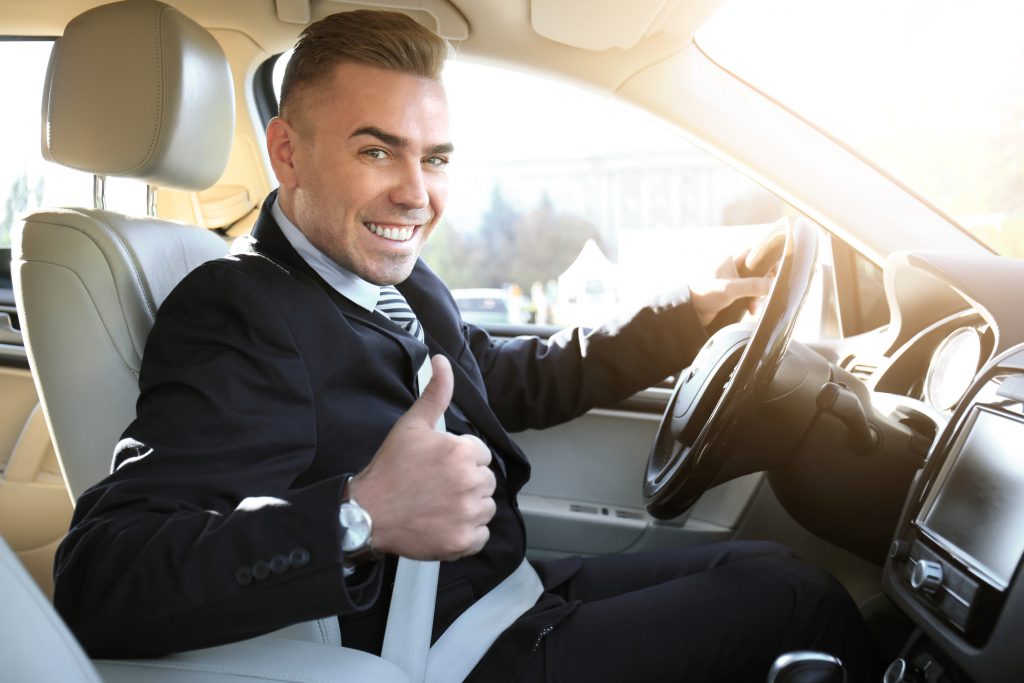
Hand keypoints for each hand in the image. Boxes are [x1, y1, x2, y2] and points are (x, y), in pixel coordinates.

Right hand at [349, 355, 496, 560]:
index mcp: (462, 453)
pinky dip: (466, 533)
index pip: (481, 455)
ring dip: (469, 507)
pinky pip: (481, 535)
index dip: (460, 460)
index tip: (439, 467)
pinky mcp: (463, 541)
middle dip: (466, 482)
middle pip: (485, 481)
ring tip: (439, 504)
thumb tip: (442, 361)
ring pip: (486, 507)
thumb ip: (435, 393)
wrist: (367, 512)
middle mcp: (470, 483)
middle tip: (437, 486)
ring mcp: (467, 514)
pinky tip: (444, 523)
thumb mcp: (412, 425)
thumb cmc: (389, 469)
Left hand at [688, 248, 774, 326]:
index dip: (771, 259)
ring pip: (757, 286)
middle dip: (767, 283)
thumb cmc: (703, 293)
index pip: (758, 252)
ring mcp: (736, 283)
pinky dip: (753, 303)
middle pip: (761, 271)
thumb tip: (774, 285)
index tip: (779, 272)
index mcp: (734, 260)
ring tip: (754, 307)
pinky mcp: (734, 296)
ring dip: (760, 296)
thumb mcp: (729, 289)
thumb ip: (752, 286)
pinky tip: (751, 311)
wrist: (689, 312)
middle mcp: (736, 269)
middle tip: (768, 292)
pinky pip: (751, 297)